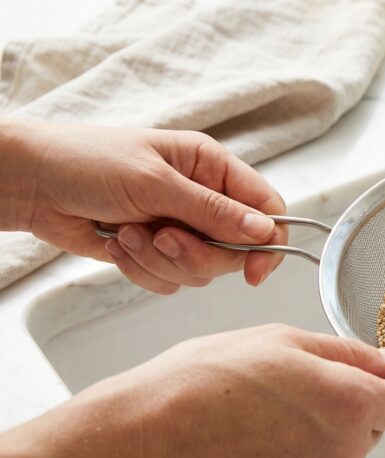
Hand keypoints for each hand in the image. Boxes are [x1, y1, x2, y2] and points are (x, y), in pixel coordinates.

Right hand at [0, 325, 384, 457]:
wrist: (142, 443)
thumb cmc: (201, 384)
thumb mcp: (281, 341)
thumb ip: (350, 354)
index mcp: (350, 403)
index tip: (375, 381)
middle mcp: (343, 453)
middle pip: (371, 431)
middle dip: (346, 409)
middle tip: (293, 389)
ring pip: (337, 457)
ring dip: (315, 437)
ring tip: (261, 417)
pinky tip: (251, 445)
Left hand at [3, 120, 286, 292]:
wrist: (31, 184)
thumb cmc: (86, 162)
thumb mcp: (155, 183)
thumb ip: (213, 211)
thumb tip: (263, 230)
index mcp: (212, 167)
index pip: (266, 208)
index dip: (267, 242)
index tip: (252, 271)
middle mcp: (203, 198)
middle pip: (235, 249)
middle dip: (196, 253)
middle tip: (163, 238)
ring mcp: (180, 227)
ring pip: (202, 270)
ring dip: (161, 260)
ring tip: (129, 233)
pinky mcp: (156, 252)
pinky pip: (171, 280)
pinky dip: (142, 269)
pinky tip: (117, 243)